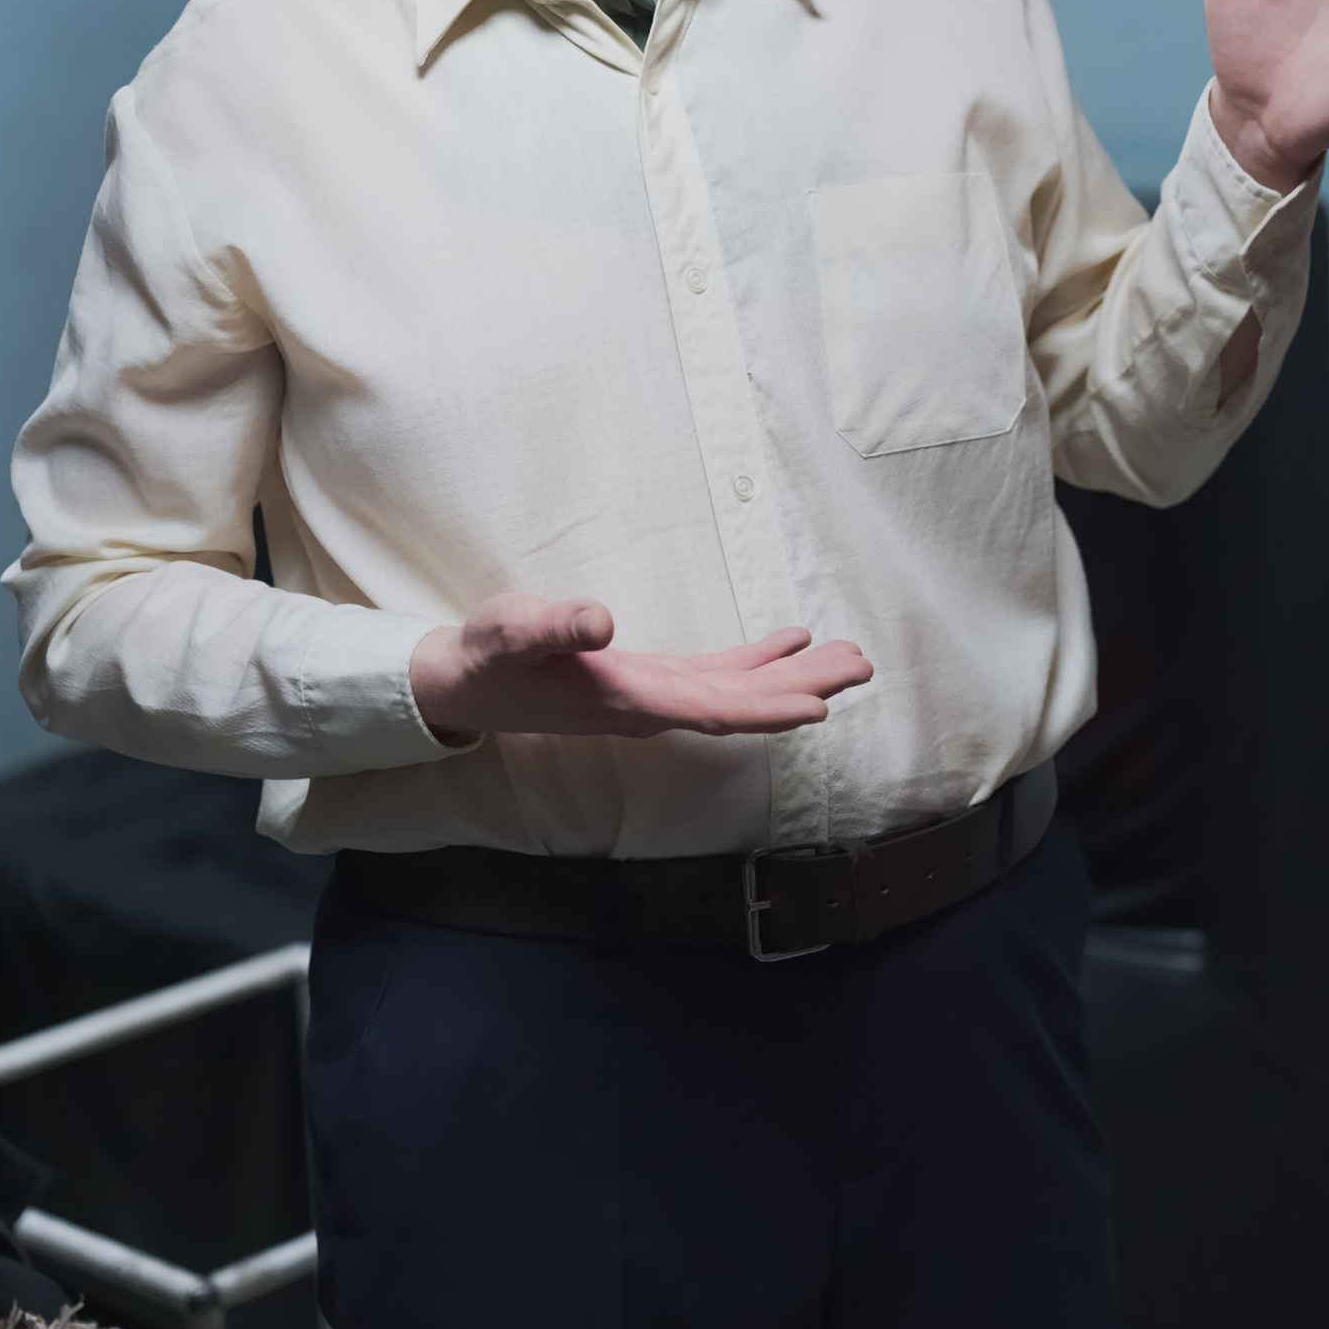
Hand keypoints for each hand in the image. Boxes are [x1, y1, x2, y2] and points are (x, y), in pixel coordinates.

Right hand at [409, 597, 872, 742]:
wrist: (466, 683)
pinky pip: (716, 677)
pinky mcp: (649, 682)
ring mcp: (654, 697)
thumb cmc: (490, 655)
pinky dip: (756, 663)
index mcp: (629, 699)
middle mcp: (652, 706)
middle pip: (741, 703)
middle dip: (804, 688)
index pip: (712, 708)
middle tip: (862, 666)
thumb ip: (554, 626)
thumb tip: (600, 620)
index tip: (820, 706)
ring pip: (736, 691)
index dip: (766, 708)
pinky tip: (791, 645)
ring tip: (846, 658)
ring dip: (792, 677)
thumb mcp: (513, 630)